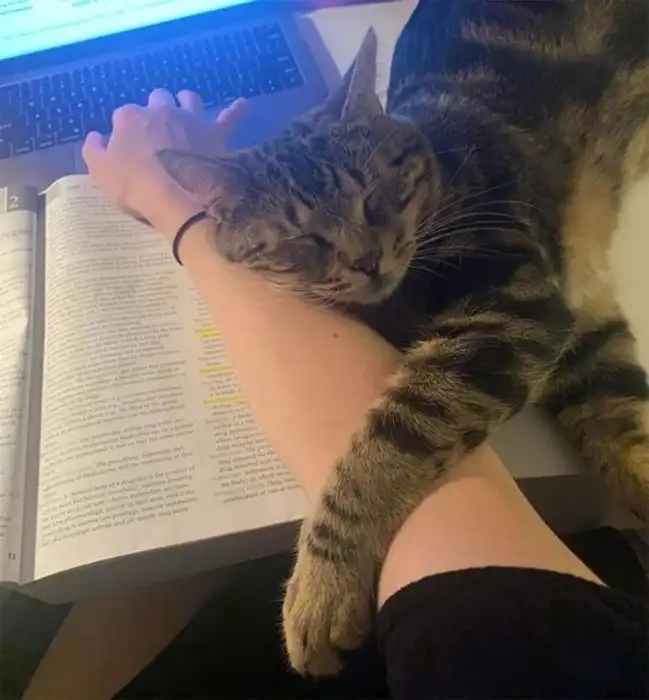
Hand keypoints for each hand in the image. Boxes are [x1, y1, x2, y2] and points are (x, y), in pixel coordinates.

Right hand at [82, 89, 246, 239]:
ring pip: (189, 99)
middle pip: (158, 99)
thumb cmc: (134, 186)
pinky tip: (242, 105)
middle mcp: (161, 110)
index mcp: (130, 117)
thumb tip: (94, 137)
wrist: (174, 196)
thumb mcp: (100, 172)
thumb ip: (94, 151)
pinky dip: (235, 111)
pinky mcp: (214, 135)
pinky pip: (229, 118)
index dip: (125, 130)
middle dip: (156, 109)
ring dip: (186, 102)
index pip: (124, 116)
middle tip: (158, 129)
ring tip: (186, 110)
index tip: (128, 147)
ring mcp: (190, 120)